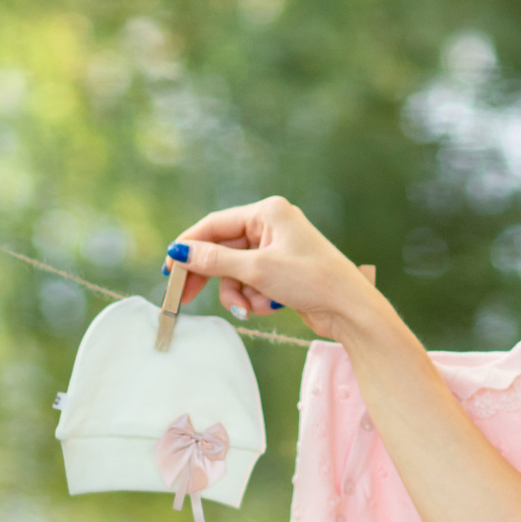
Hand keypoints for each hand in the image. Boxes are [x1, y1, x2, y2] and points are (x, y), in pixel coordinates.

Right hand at [168, 197, 384, 339]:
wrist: (351, 309)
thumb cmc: (311, 281)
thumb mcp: (257, 270)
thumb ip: (214, 260)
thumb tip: (179, 251)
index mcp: (268, 212)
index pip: (215, 224)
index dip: (189, 246)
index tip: (169, 269)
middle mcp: (273, 225)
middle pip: (223, 249)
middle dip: (211, 276)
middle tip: (184, 297)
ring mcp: (278, 249)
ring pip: (236, 271)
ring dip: (238, 293)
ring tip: (250, 307)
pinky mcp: (283, 272)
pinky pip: (252, 283)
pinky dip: (254, 298)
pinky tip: (269, 307)